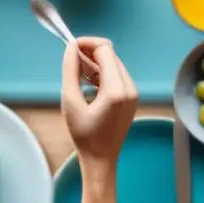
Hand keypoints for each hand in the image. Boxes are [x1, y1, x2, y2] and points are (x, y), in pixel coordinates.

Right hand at [61, 38, 138, 177]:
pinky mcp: (131, 97)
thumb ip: (71, 71)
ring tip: (76, 72)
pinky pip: (117, 76)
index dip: (87, 43)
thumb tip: (71, 47)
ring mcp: (133, 92)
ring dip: (95, 63)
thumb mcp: (70, 102)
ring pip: (114, 65)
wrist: (101, 158)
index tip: (69, 46)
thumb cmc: (83, 134)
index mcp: (117, 89)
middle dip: (90, 52)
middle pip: (111, 56)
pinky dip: (102, 73)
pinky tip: (86, 81)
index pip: (106, 50)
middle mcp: (130, 87)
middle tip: (70, 60)